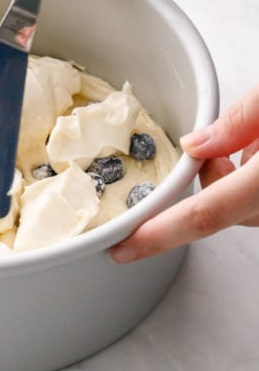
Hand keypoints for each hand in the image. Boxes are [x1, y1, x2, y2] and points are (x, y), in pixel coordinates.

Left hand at [111, 85, 258, 262]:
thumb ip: (236, 122)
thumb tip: (193, 145)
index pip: (205, 215)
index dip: (159, 235)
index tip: (124, 249)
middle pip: (222, 213)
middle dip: (203, 182)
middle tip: (209, 146)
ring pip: (240, 206)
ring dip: (229, 177)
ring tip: (247, 137)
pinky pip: (255, 196)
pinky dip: (247, 177)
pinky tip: (257, 145)